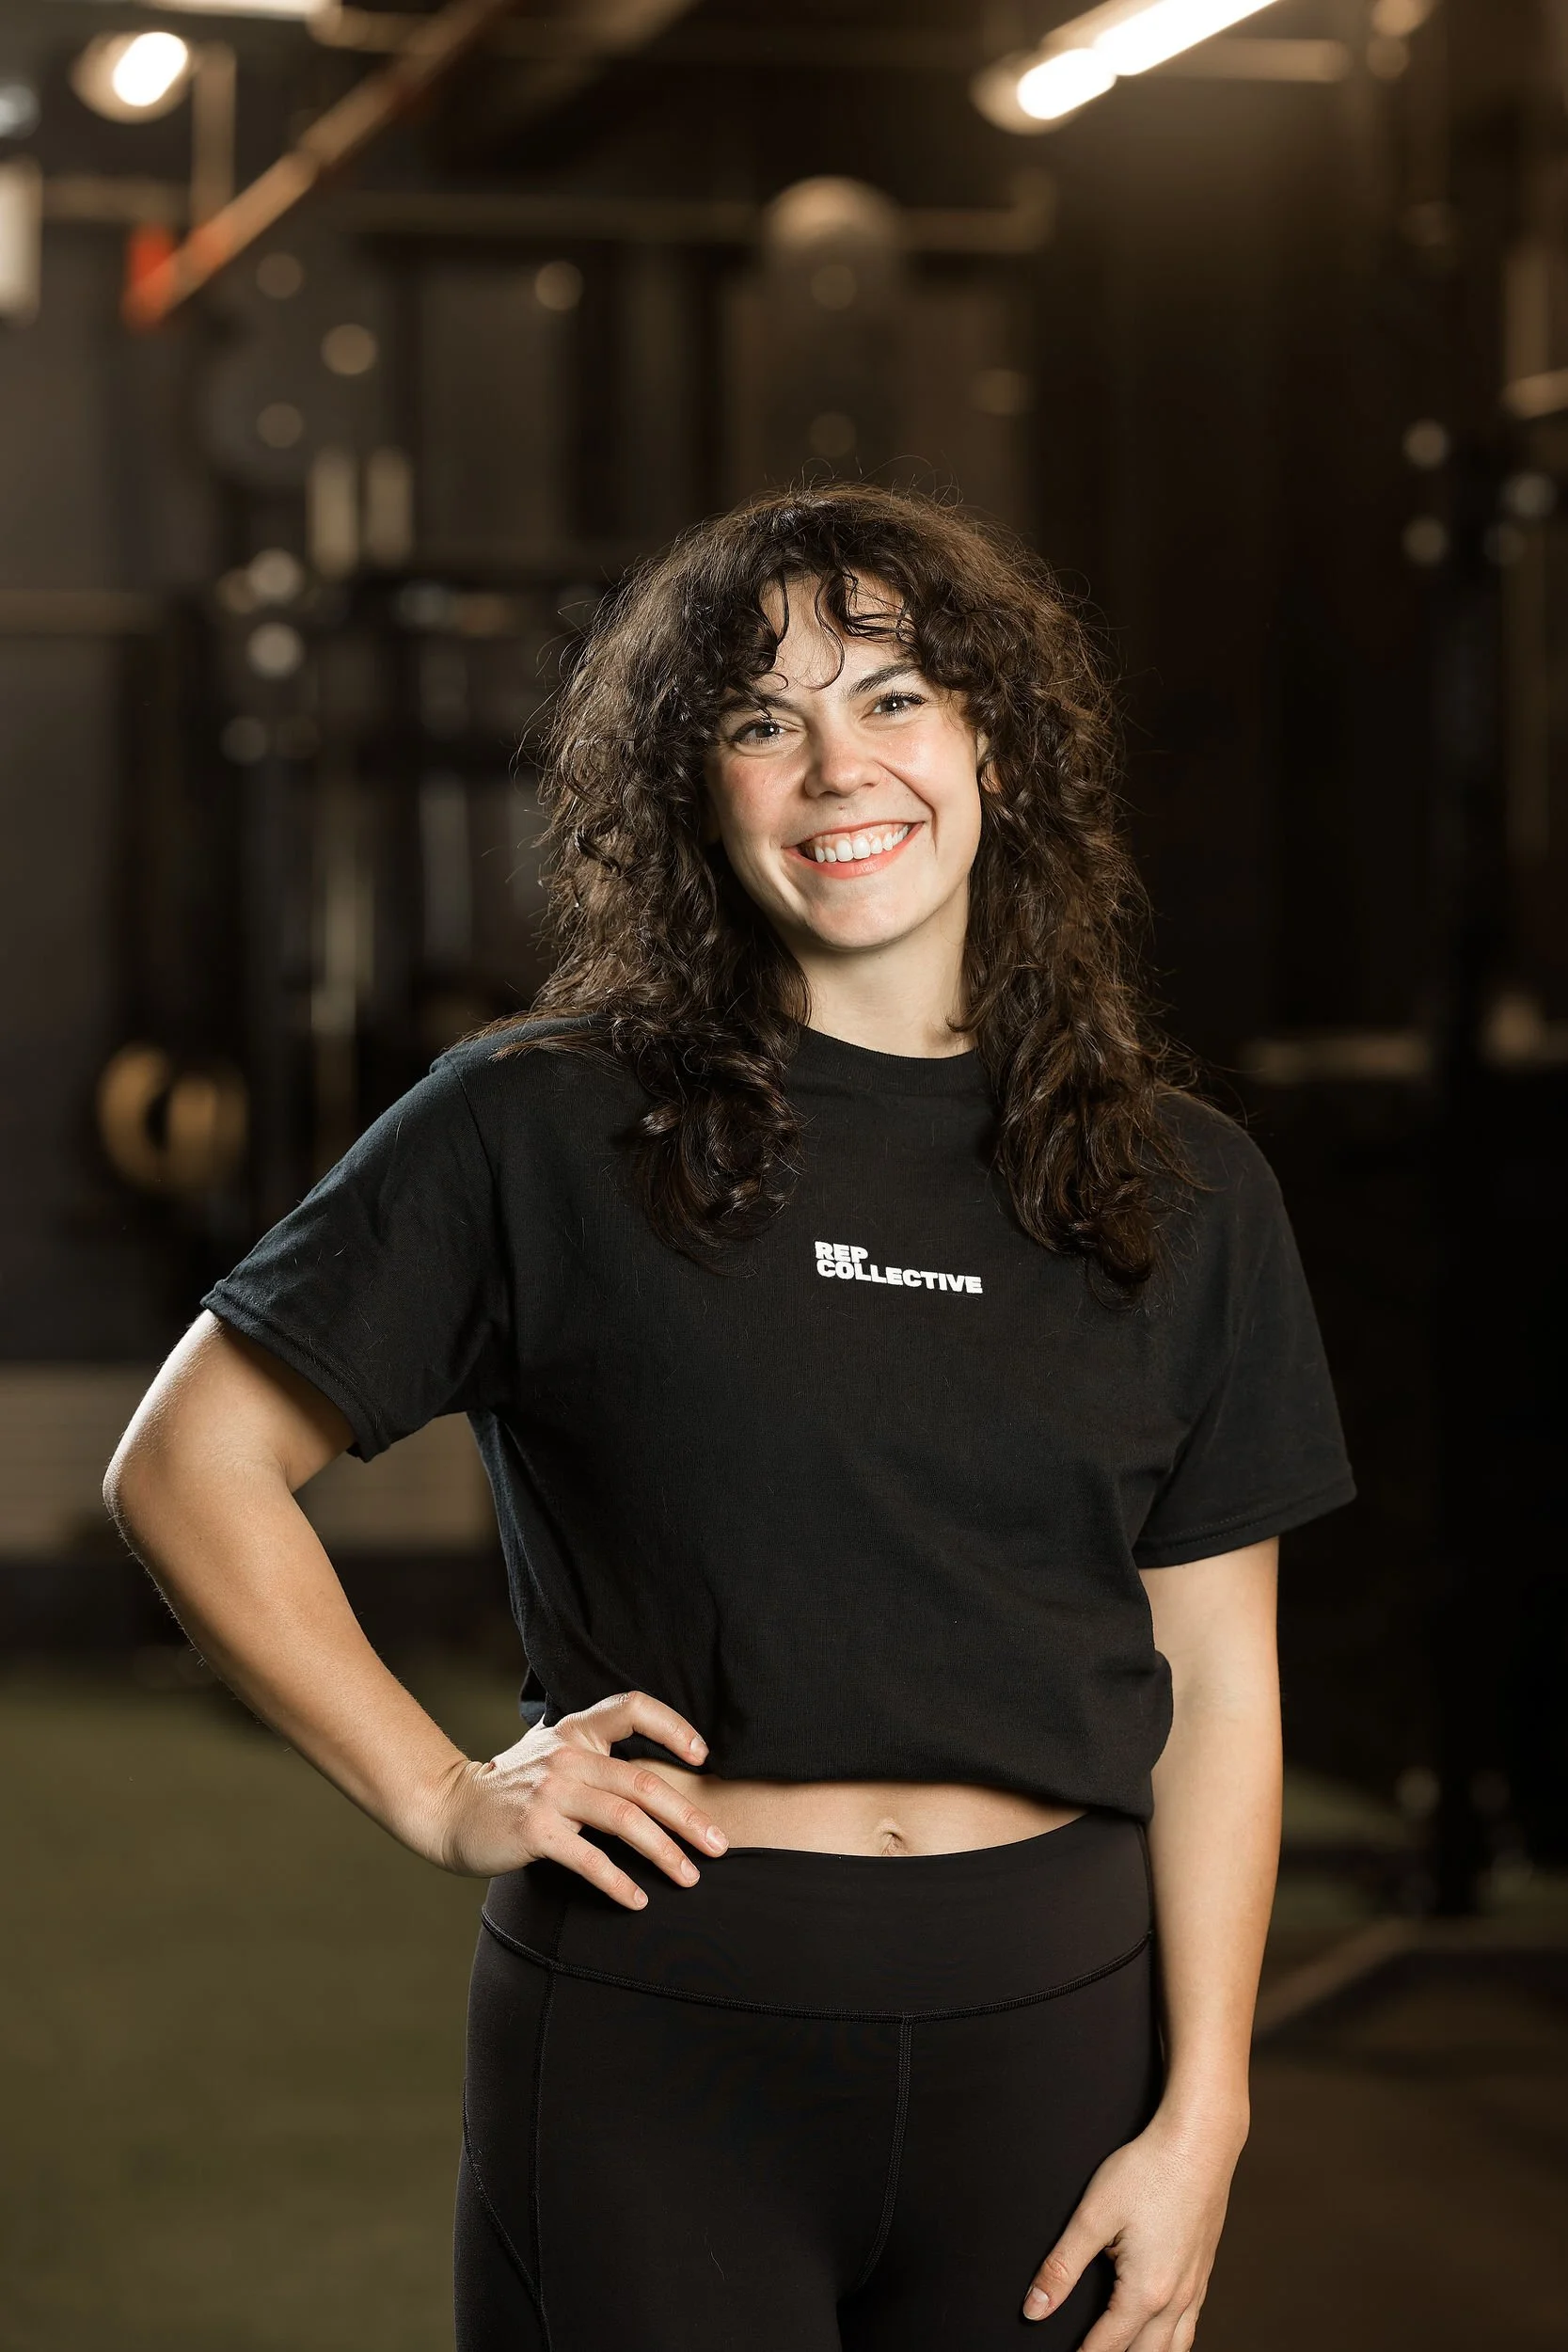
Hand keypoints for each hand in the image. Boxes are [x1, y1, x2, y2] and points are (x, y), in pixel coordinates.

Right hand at [428, 1689, 728, 1904]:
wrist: (450, 1808)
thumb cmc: (513, 1786)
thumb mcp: (554, 1754)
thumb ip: (596, 1756)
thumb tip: (658, 1782)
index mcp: (577, 1731)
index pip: (632, 1708)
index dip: (673, 1726)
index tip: (703, 1755)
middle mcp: (567, 1755)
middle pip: (644, 1784)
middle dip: (688, 1818)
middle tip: (719, 1845)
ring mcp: (551, 1792)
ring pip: (625, 1819)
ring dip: (665, 1852)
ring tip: (690, 1876)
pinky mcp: (535, 1829)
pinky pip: (589, 1858)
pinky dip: (618, 1882)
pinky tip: (638, 1900)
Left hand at [1022, 2105, 1245, 2348]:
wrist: (1200, 2142)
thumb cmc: (1147, 2171)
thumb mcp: (1093, 2216)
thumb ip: (1062, 2267)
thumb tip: (1035, 2309)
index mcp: (1145, 2291)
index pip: (1108, 2345)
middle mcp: (1176, 2299)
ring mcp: (1195, 2286)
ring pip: (1176, 2348)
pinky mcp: (1204, 2270)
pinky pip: (1191, 2325)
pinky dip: (1174, 2342)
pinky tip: (1163, 2335)